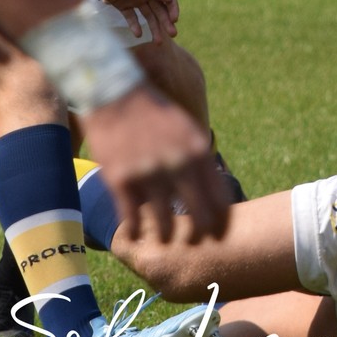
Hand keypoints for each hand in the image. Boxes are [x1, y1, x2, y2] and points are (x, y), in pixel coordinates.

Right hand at [75, 85, 229, 241]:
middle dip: (198, 236)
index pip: (220, 200)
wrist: (115, 93)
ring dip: (167, 237)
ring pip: (165, 223)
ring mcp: (148, 174)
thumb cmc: (154, 113)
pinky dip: (135, 231)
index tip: (219, 234)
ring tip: (165, 242)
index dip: (221, 222)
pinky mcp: (120, 180)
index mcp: (198, 152)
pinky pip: (132, 217)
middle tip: (193, 244)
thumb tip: (213, 189)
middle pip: (198, 217)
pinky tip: (136, 236)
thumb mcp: (187, 130)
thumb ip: (200, 159)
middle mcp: (177, 165)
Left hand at [82, 0, 178, 43]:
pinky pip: (131, 18)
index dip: (173, 9)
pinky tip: (138, 34)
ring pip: (148, 17)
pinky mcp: (123, 5)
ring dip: (154, 28)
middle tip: (172, 34)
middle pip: (160, 11)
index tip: (174, 19)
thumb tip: (169, 0)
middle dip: (167, 23)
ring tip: (157, 42)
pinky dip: (135, 26)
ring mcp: (135, 0)